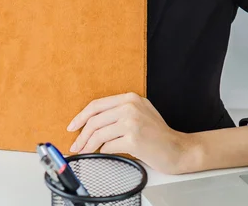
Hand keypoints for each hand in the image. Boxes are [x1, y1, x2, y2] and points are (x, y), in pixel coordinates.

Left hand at [67, 92, 192, 173]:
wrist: (178, 149)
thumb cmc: (158, 134)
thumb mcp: (140, 112)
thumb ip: (119, 111)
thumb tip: (91, 122)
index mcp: (130, 98)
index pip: (97, 105)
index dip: (81, 116)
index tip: (72, 126)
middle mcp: (130, 106)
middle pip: (95, 119)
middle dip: (81, 134)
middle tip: (75, 144)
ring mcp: (132, 122)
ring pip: (99, 133)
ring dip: (88, 145)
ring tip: (84, 151)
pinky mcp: (134, 139)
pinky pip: (109, 146)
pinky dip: (102, 151)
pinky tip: (101, 153)